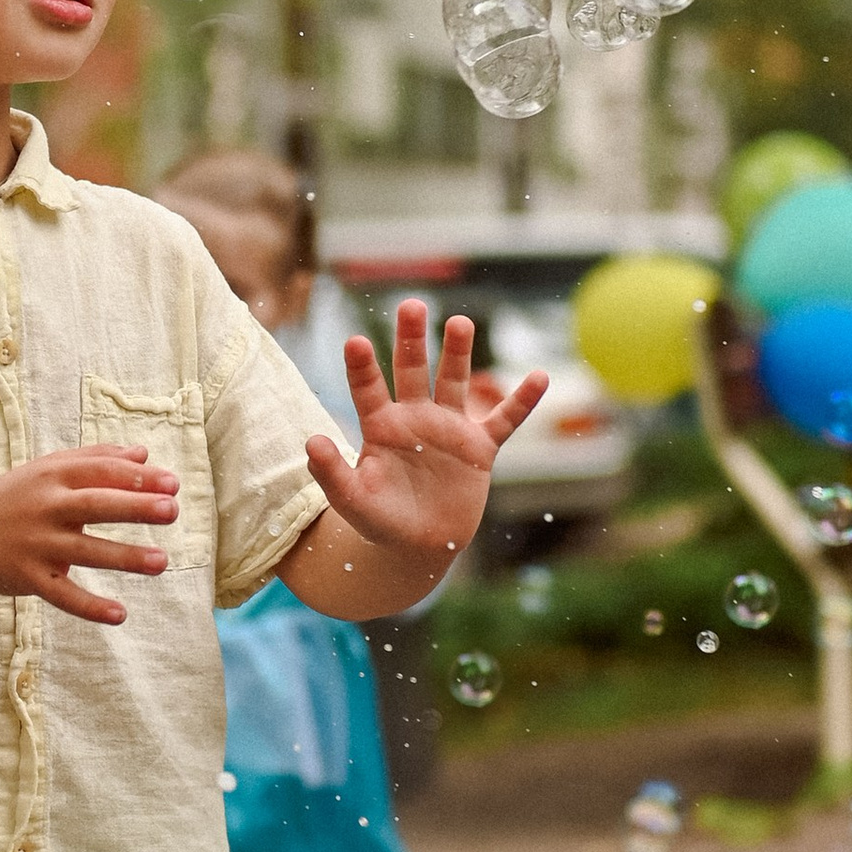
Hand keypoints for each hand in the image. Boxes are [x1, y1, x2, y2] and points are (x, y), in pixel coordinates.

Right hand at [0, 446, 179, 626]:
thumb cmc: (12, 498)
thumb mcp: (46, 470)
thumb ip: (94, 459)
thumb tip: (143, 455)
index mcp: (53, 477)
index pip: (100, 472)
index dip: (138, 477)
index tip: (173, 483)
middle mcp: (46, 508)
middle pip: (96, 505)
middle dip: (136, 507)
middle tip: (172, 510)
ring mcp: (37, 545)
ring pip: (86, 551)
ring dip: (125, 557)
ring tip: (162, 562)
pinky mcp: (28, 578)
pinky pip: (63, 594)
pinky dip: (91, 607)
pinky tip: (120, 614)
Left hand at [304, 300, 547, 571]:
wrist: (418, 545)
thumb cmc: (379, 520)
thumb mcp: (352, 500)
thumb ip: (331, 473)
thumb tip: (311, 443)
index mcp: (380, 426)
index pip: (368, 388)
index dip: (362, 367)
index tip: (355, 342)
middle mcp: (414, 417)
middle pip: (412, 370)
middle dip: (412, 339)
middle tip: (410, 306)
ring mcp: (449, 429)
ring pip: (454, 382)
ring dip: (458, 354)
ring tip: (459, 322)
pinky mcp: (479, 449)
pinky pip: (505, 421)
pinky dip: (522, 402)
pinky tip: (540, 377)